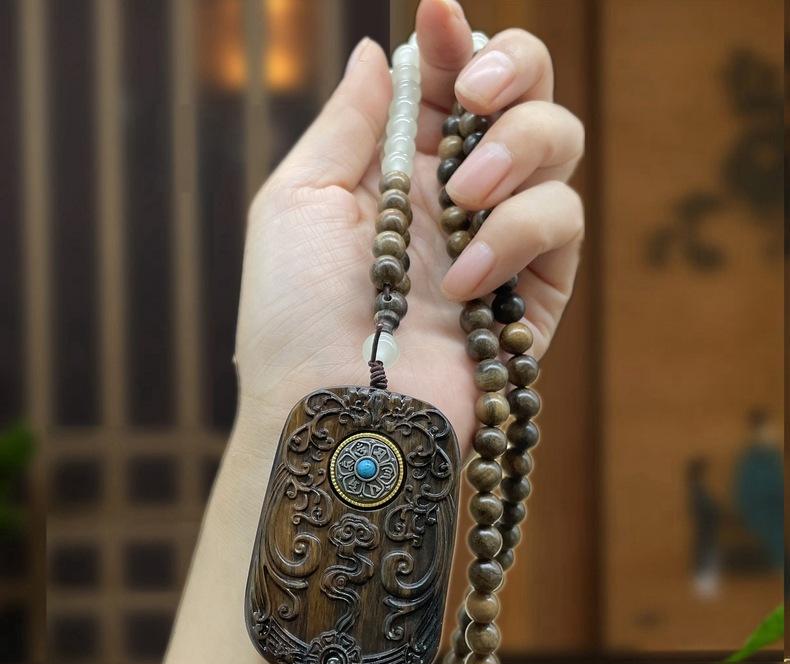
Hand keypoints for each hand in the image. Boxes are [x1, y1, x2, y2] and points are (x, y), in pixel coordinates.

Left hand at [235, 0, 583, 448]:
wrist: (325, 412)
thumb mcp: (297, 201)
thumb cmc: (292, 314)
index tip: (442, 13)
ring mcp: (500, 244)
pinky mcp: (534, 295)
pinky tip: (464, 279)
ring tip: (464, 197)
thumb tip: (381, 53)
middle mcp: (456, 199)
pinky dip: (517, 234)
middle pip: (526, 98)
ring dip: (517, 153)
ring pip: (560, 150)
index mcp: (400, 172)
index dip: (458, 40)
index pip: (452, 84)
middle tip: (479, 89)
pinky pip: (562, 225)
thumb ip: (349, 123)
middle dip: (515, 70)